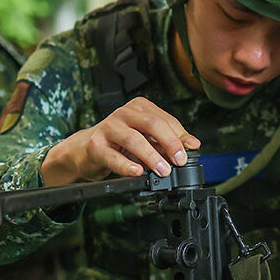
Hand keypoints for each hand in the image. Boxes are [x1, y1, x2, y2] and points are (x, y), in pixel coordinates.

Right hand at [41, 97, 199, 185]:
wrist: (86, 150)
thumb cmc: (119, 143)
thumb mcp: (147, 139)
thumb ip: (168, 140)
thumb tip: (193, 144)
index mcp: (139, 107)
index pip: (165, 119)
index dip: (180, 136)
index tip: (190, 151)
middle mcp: (124, 113)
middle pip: (152, 124)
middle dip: (169, 143)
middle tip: (179, 161)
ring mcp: (109, 127)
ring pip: (134, 139)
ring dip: (151, 156)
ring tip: (163, 170)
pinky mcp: (96, 145)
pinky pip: (113, 156)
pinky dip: (127, 165)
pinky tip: (137, 172)